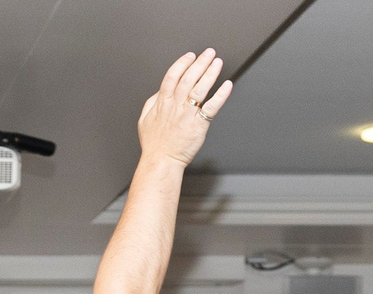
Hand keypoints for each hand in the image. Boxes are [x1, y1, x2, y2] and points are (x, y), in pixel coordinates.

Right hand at [138, 49, 233, 169]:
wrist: (161, 161)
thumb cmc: (154, 144)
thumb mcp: (145, 119)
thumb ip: (153, 101)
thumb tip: (161, 90)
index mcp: (163, 102)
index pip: (172, 76)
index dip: (182, 63)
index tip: (191, 56)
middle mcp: (176, 105)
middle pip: (188, 78)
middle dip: (200, 63)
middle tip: (209, 53)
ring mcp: (187, 114)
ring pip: (200, 88)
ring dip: (210, 73)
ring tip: (218, 63)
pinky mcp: (199, 125)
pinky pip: (212, 107)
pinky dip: (221, 95)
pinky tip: (227, 85)